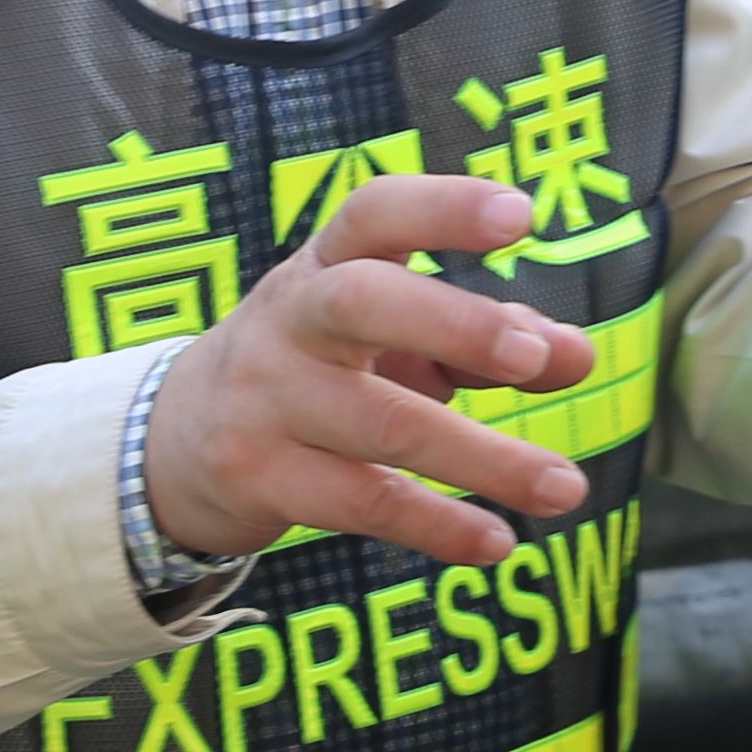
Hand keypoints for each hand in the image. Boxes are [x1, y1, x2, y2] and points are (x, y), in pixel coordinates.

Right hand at [143, 175, 598, 567]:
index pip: (377, 214)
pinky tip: (497, 542)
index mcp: (327, 263)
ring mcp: (265, 399)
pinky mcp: (258, 478)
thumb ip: (487, 338)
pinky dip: (437, 525)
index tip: (522, 216)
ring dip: (483, 459)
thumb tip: (577, 357)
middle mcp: (289, 318)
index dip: (445, 209)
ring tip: (566, 487)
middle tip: (534, 359)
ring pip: (381, 422)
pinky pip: (360, 502)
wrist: (175, 443)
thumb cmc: (320, 367)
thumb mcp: (392, 336)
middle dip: (456, 324)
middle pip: (364, 302)